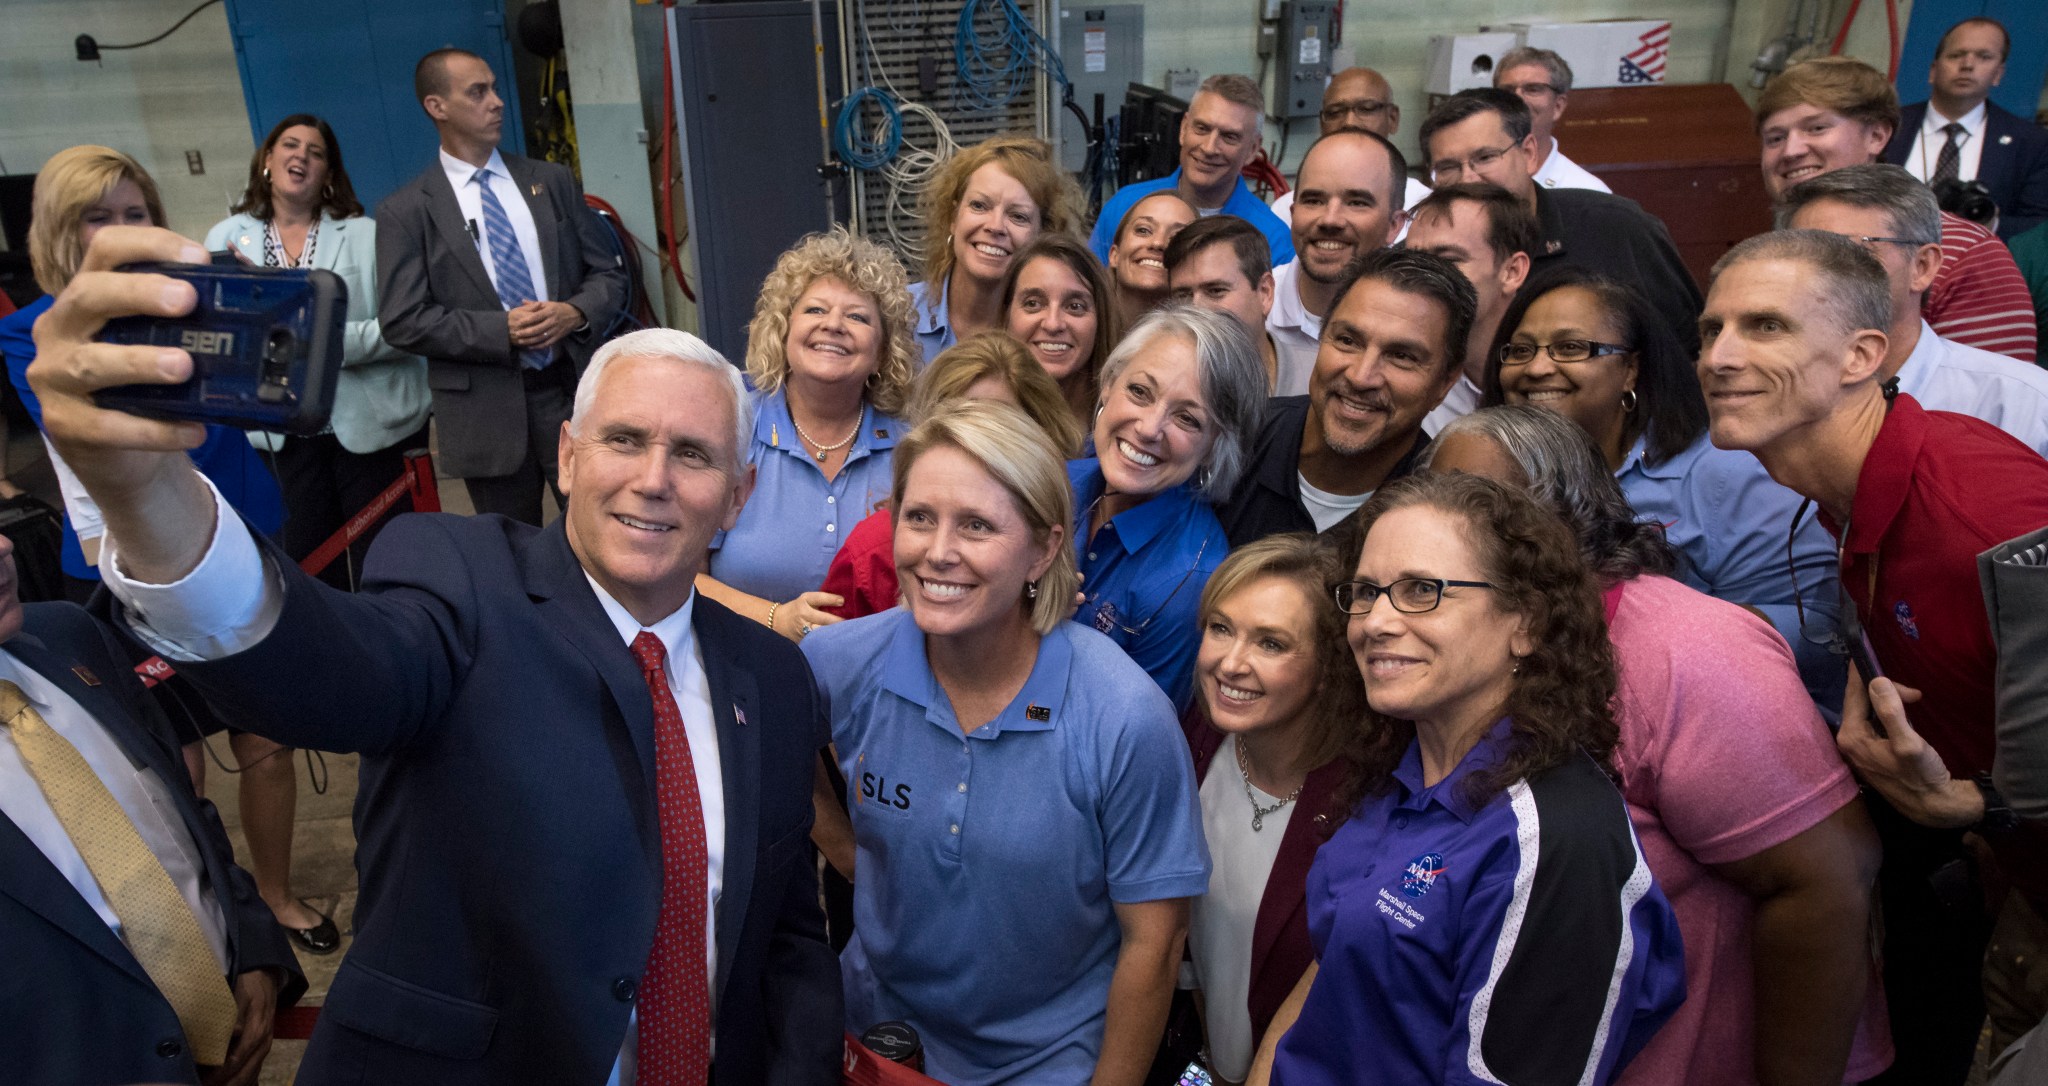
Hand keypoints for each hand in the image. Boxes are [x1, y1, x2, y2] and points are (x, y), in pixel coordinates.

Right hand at [28, 226, 210, 500]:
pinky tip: (193, 430)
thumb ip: (188, 317)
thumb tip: (248, 289)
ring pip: (91, 362)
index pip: (106, 250)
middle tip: (186, 299)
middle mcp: (61, 327)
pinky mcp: (64, 423)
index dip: (149, 244)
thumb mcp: (158, 341)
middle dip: (138, 293)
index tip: (197, 257)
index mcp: (88, 294)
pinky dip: (154, 429)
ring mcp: (54, 375)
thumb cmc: (141, 382)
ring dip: (140, 362)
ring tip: (183, 366)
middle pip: (90, 295)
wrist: (115, 451)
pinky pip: (108, 425)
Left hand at [201, 969, 278, 1085]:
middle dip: (225, 1084)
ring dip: (234, 1084)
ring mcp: (265, 1046)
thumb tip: (231, 1033)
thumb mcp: (241, 994)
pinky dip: (243, 1081)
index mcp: (256, 1032)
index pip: (236, 1061)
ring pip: (251, 1075)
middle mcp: (263, 1043)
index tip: (201, 1081)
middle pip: (244, 1074)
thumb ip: (235, 1014)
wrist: (267, 977)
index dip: (218, 1074)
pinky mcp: (263, 1047)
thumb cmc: (249, 985)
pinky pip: (255, 1070)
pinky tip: (229, 1085)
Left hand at [508, 300, 582, 350]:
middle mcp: (552, 321)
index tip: (518, 323)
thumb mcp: (548, 303)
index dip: (527, 320)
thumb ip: (534, 304)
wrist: (574, 314)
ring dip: (531, 340)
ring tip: (521, 341)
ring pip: (542, 337)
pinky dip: (539, 346)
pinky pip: (547, 343)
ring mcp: (556, 330)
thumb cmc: (558, 308)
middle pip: (538, 329)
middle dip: (526, 332)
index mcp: (549, 311)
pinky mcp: (558, 336)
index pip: (536, 316)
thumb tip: (522, 301)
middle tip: (517, 334)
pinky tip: (531, 346)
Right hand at [773, 591, 844, 641]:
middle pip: (824, 619)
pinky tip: (836, 640)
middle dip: (838, 621)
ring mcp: (802, 629)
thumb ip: (821, 601)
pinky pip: (818, 641)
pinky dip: (827, 640)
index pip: (819, 599)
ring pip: (822, 632)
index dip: (832, 599)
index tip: (843, 601)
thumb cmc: (797, 608)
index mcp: (804, 602)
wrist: (777, 622)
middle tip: (852, 622)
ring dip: (835, 632)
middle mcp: (803, 615)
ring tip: (846, 632)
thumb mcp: (806, 600)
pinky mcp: (803, 640)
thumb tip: (843, 602)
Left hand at [1838, 668, 1981, 828]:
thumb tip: (1877, 681)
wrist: (1934, 807)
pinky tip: (1906, 715)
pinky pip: (1874, 722)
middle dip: (1885, 691)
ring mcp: (1858, 748)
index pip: (1853, 695)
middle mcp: (1848, 742)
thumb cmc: (1922, 776)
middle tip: (1915, 694)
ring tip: (1915, 700)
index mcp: (1851, 737)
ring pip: (1868, 712)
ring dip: (1890, 702)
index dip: (1861, 673)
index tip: (1864, 652)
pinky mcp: (1870, 753)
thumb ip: (1892, 712)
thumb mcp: (1909, 743)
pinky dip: (1889, 713)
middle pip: (1860, 702)